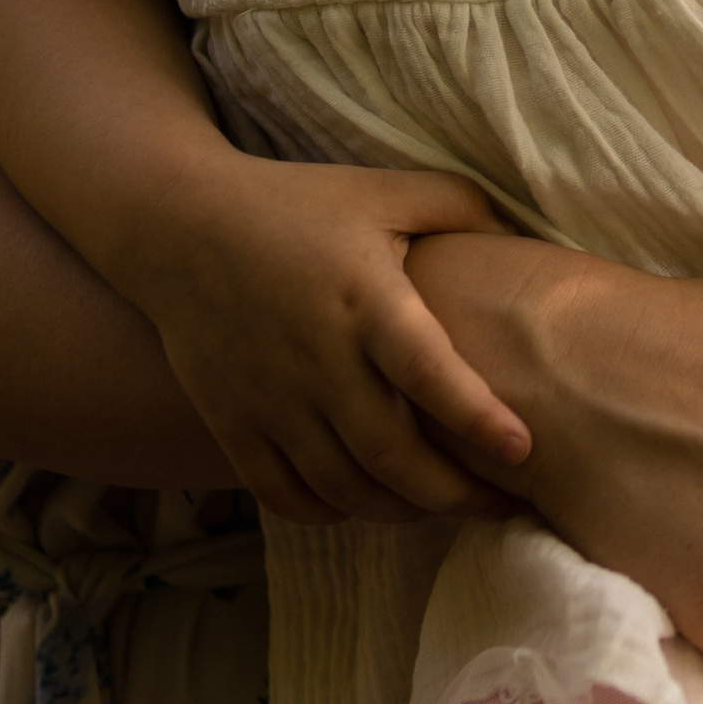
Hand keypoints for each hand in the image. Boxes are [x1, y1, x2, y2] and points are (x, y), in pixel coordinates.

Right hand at [129, 160, 529, 525]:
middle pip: (390, 453)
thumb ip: (459, 207)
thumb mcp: (382, 190)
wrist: (178, 226)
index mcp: (364, 298)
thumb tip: (525, 237)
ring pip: (342, 486)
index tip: (522, 451)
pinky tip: (366, 504)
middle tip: (503, 504)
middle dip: (454, 493)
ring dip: (401, 510)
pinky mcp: (232, 423)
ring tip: (446, 508)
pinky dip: (330, 513)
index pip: (428, 371)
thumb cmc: (296, 206)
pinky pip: (283, 494)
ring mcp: (270, 398)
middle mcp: (316, 358)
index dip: (477, 417)